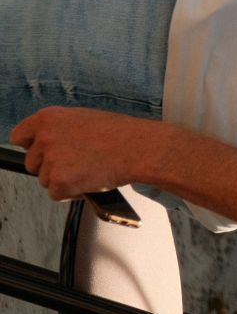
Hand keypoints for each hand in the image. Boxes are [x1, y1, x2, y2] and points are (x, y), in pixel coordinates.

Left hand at [10, 107, 158, 200]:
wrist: (140, 149)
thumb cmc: (120, 134)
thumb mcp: (84, 119)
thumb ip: (60, 130)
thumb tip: (49, 145)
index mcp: (48, 118)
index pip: (19, 136)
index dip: (31, 146)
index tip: (43, 151)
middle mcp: (44, 138)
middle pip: (32, 163)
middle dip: (50, 166)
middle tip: (77, 163)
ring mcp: (51, 161)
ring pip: (45, 180)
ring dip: (64, 180)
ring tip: (89, 170)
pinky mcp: (60, 182)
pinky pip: (57, 195)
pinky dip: (72, 193)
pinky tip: (91, 181)